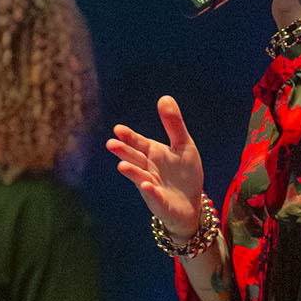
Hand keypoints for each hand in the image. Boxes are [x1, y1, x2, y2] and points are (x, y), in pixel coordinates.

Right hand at [107, 95, 204, 236]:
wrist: (190, 203)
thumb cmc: (184, 173)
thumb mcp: (184, 144)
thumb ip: (174, 124)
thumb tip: (164, 97)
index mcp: (152, 153)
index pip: (137, 143)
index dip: (128, 137)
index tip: (118, 129)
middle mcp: (147, 169)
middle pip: (134, 158)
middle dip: (123, 152)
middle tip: (111, 144)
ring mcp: (151, 186)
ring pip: (140, 177)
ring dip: (132, 172)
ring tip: (122, 166)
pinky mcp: (160, 202)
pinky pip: (155, 195)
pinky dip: (150, 191)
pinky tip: (146, 185)